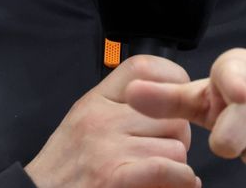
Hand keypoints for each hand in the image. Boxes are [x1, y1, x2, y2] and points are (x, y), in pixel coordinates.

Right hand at [24, 55, 200, 187]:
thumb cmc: (65, 170)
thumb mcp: (84, 123)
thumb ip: (120, 108)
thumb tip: (170, 102)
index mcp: (95, 101)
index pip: (143, 68)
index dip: (171, 81)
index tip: (177, 103)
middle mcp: (101, 119)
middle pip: (170, 113)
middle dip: (177, 136)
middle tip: (163, 153)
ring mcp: (107, 148)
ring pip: (176, 145)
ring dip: (176, 164)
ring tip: (159, 174)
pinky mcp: (114, 178)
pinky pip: (167, 168)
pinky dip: (180, 179)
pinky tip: (177, 183)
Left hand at [125, 48, 245, 171]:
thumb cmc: (241, 96)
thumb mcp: (205, 95)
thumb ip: (167, 99)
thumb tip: (130, 94)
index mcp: (237, 66)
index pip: (234, 75)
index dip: (234, 86)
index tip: (238, 94)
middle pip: (234, 139)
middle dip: (231, 144)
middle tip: (238, 128)